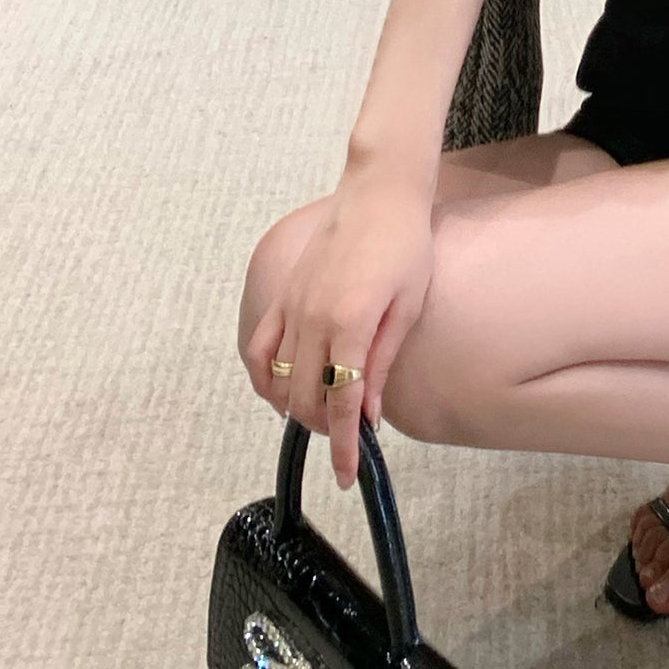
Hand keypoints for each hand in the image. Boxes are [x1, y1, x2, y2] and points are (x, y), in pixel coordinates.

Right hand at [242, 169, 434, 489]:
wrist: (379, 192)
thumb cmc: (405, 244)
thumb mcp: (407, 305)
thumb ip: (383, 361)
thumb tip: (369, 414)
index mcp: (349, 323)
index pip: (341, 401)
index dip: (344, 445)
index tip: (349, 475)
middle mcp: (312, 318)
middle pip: (304, 398)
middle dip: (324, 428)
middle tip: (350, 435)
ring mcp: (291, 306)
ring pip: (278, 380)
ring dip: (297, 408)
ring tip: (324, 413)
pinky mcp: (282, 295)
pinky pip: (260, 348)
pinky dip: (266, 378)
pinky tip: (282, 390)